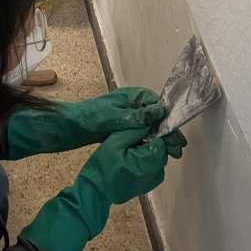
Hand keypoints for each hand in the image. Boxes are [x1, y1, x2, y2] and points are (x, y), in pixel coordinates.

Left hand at [7, 87, 164, 159]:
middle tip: (178, 149)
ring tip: (172, 154)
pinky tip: (157, 153)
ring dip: (161, 139)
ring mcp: (129, 116)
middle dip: (168, 132)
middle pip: (157, 117)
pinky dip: (150, 141)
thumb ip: (138, 116)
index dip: (169, 121)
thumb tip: (160, 111)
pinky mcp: (124, 127)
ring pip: (151, 127)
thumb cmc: (93, 118)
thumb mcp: (117, 117)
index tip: (177, 135)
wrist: (71, 127)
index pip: (158, 106)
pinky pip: (142, 133)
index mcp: (134, 96)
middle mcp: (134, 104)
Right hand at [20, 126, 183, 250]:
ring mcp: (146, 181)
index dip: (159, 127)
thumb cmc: (98, 171)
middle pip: (160, 148)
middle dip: (151, 137)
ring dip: (144, 146)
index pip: (164, 139)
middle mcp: (152, 173)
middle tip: (133, 128)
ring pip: (152, 156)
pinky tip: (123, 152)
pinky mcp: (137, 185)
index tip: (149, 118)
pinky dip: (138, 157)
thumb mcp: (113, 145)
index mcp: (149, 162)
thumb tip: (150, 120)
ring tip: (126, 139)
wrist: (85, 199)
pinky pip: (144, 165)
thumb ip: (133, 131)